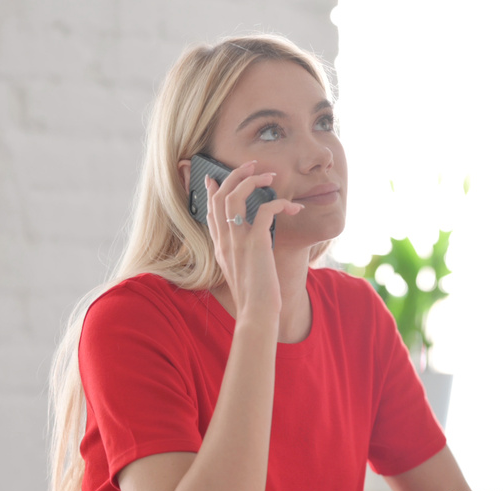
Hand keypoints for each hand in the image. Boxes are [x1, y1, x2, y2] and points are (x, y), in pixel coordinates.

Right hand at [205, 161, 301, 315]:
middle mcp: (224, 240)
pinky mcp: (255, 243)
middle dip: (235, 175)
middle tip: (252, 165)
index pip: (210, 211)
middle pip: (220, 196)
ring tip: (269, 175)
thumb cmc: (254, 298)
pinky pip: (264, 210)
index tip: (215, 178)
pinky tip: (292, 206)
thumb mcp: (242, 273)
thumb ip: (242, 254)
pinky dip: (279, 203)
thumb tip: (254, 244)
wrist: (256, 314)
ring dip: (252, 180)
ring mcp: (237, 241)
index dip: (212, 191)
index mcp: (220, 247)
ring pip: (235, 197)